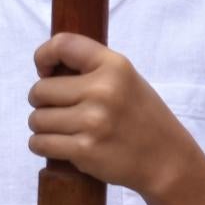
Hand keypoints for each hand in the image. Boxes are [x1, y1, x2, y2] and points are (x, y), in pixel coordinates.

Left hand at [28, 32, 197, 200]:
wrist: (167, 159)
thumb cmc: (142, 117)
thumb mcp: (126, 80)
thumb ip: (92, 69)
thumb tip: (45, 69)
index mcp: (114, 66)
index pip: (62, 45)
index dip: (43, 56)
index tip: (45, 72)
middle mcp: (103, 90)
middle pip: (40, 90)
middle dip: (42, 101)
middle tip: (60, 110)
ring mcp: (93, 121)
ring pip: (36, 119)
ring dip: (42, 127)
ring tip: (63, 129)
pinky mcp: (85, 150)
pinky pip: (40, 144)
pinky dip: (41, 145)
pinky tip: (58, 145)